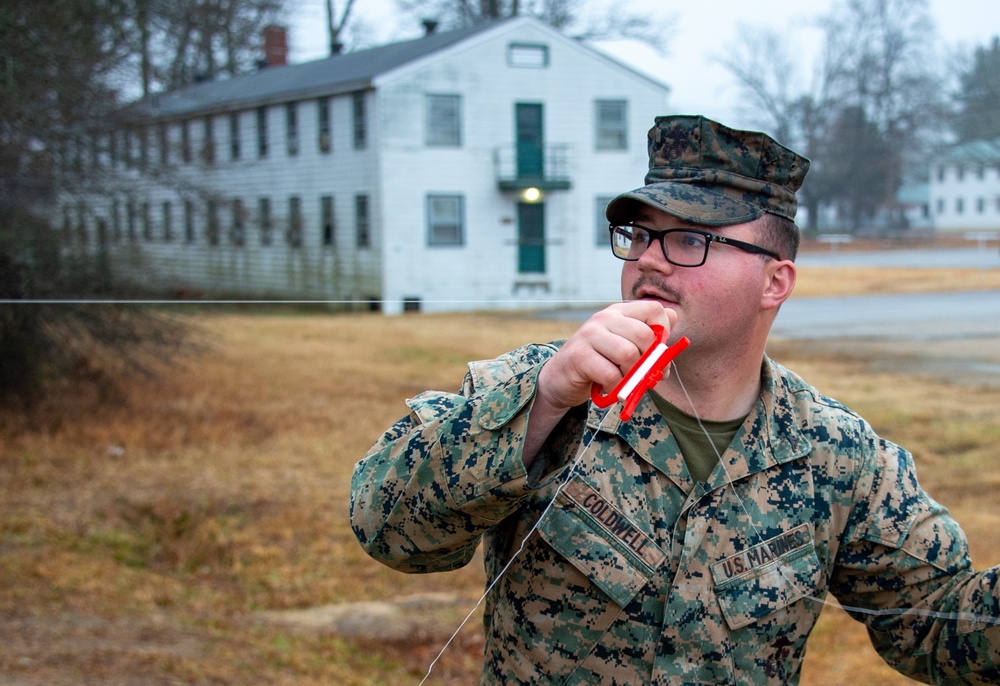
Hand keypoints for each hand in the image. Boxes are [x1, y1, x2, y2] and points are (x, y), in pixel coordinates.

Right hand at [537, 301, 676, 412]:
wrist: (561, 379)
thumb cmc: (599, 365)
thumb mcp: (625, 349)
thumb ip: (649, 343)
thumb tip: (671, 341)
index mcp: (620, 312)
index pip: (654, 309)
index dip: (664, 332)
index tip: (655, 351)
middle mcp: (605, 317)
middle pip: (644, 334)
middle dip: (649, 360)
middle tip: (642, 374)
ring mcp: (590, 334)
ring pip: (628, 354)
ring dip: (632, 375)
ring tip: (624, 381)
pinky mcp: (579, 355)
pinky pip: (611, 373)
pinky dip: (616, 386)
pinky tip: (610, 387)